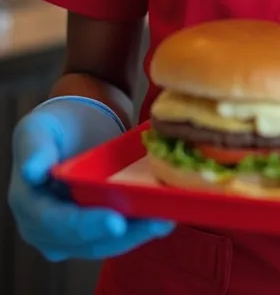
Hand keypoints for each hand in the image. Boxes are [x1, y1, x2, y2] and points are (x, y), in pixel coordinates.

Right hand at [9, 98, 173, 261]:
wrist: (80, 122)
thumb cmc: (59, 123)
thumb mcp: (40, 127)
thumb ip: (36, 147)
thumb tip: (32, 171)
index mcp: (29, 203)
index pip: (55, 223)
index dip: (85, 225)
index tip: (115, 221)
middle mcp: (45, 227)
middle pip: (84, 241)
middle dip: (122, 235)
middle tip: (155, 222)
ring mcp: (71, 232)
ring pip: (105, 243)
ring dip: (137, 235)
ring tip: (165, 220)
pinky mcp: (95, 228)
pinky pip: (117, 235)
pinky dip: (140, 229)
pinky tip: (164, 218)